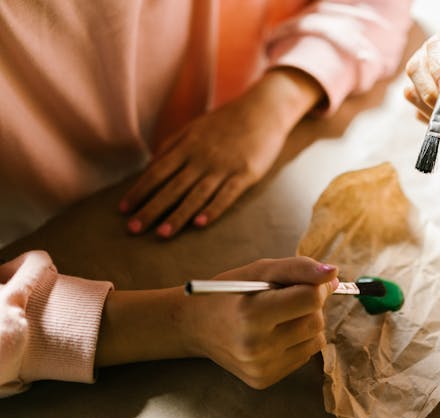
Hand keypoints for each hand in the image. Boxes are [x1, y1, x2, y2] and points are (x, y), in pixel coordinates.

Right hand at [97, 257, 337, 388]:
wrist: (195, 326)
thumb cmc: (230, 292)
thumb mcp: (260, 270)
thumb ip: (299, 269)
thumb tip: (334, 274)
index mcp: (252, 314)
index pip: (310, 300)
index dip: (317, 286)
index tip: (311, 281)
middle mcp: (257, 346)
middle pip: (316, 321)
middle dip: (310, 305)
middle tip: (287, 298)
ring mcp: (261, 368)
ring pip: (316, 340)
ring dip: (307, 324)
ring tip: (280, 317)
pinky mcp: (264, 380)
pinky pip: (304, 356)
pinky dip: (298, 341)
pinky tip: (274, 334)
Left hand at [119, 68, 321, 237]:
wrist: (263, 110)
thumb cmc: (226, 121)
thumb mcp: (194, 128)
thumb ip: (171, 146)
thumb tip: (150, 169)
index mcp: (187, 146)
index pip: (157, 172)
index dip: (139, 191)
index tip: (124, 209)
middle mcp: (202, 157)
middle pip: (172, 187)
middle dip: (151, 209)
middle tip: (133, 229)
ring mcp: (224, 166)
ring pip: (196, 195)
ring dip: (178, 215)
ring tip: (162, 234)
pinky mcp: (246, 174)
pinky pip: (226, 195)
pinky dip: (213, 210)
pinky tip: (200, 224)